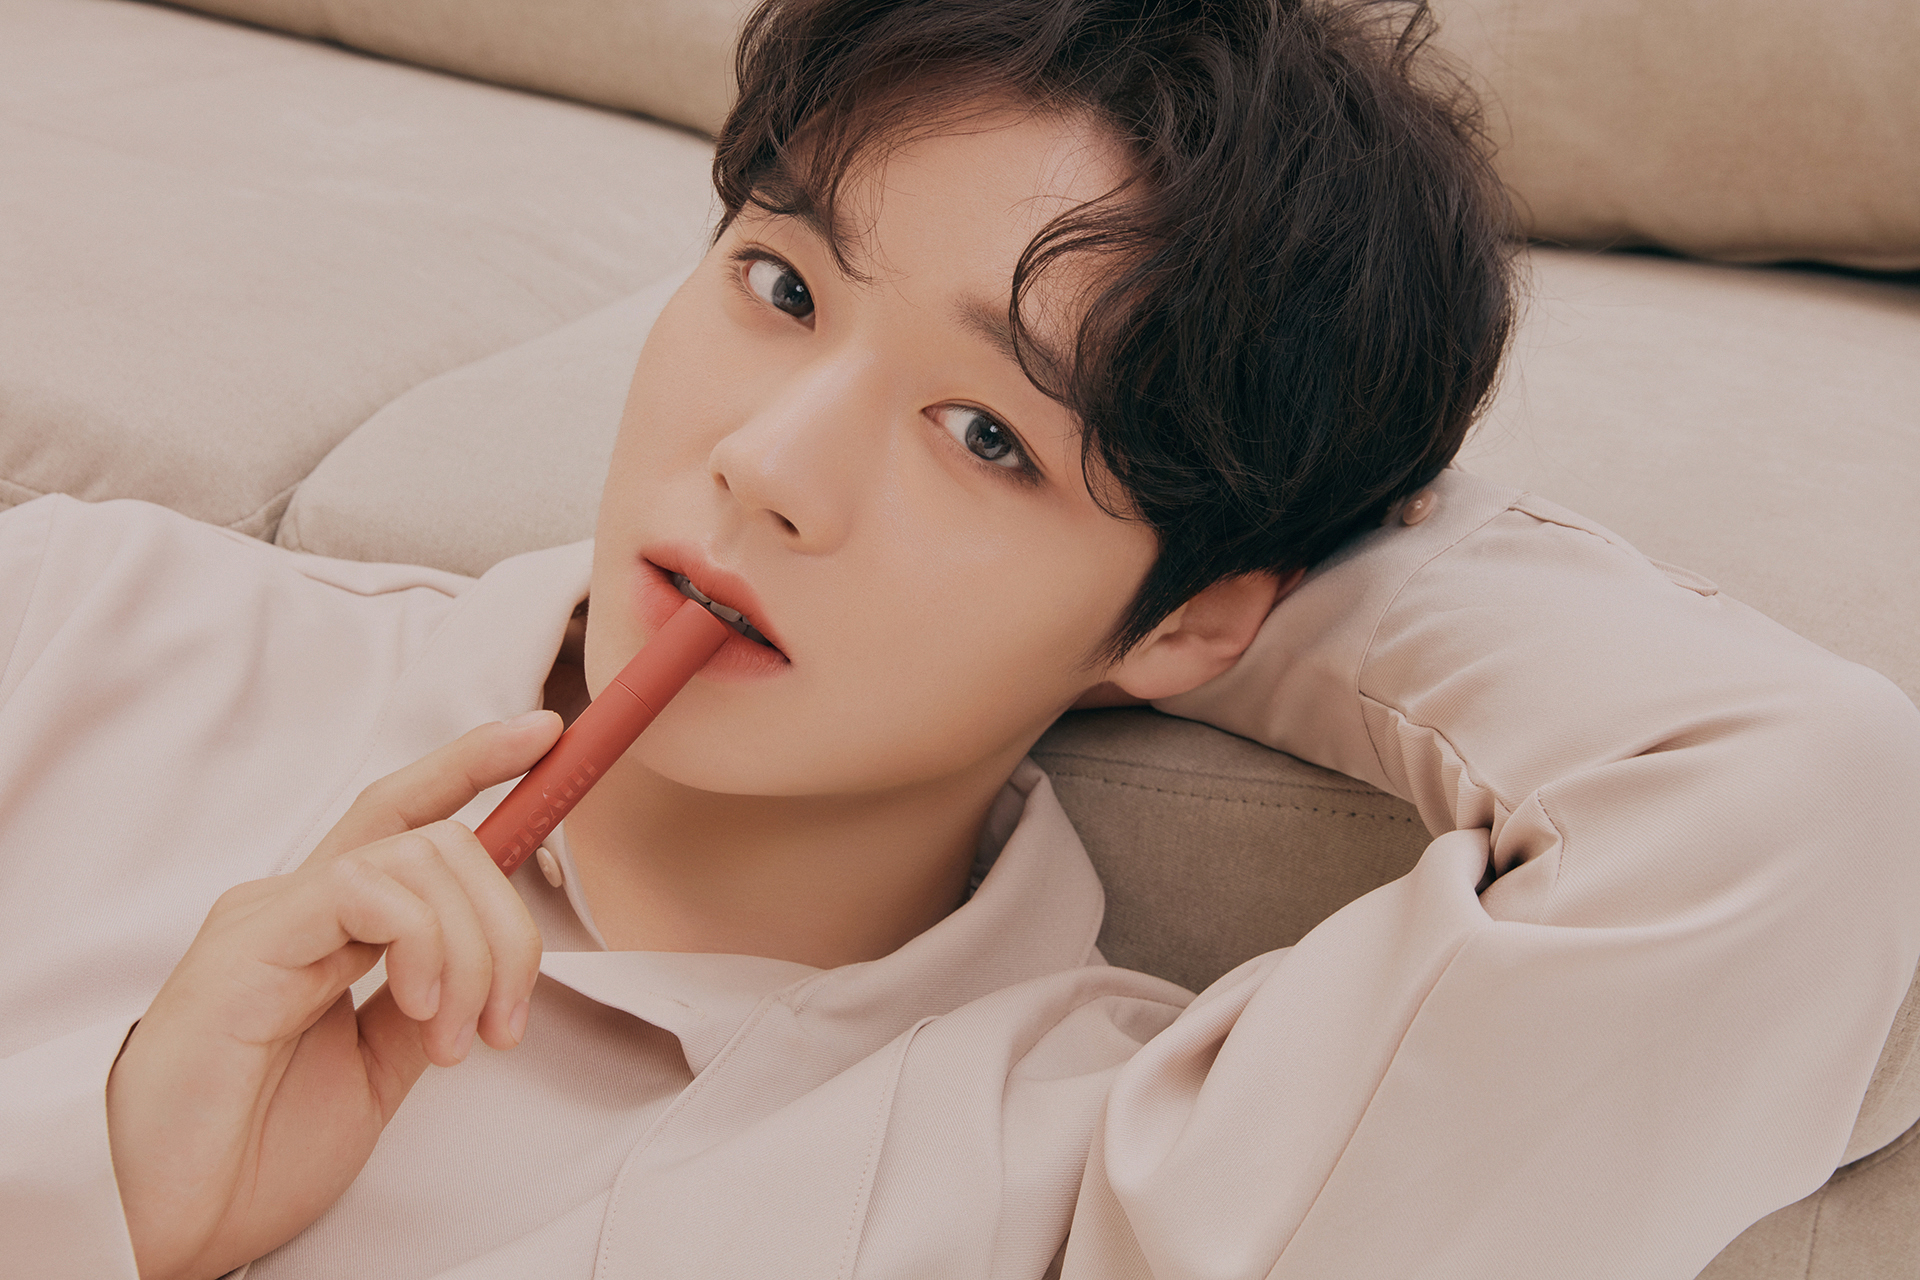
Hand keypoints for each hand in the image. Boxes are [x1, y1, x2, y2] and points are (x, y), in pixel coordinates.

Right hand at [105, 711, 563, 1279]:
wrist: (171, 1221)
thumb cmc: (256, 1152)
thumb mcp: (378, 1068)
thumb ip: (428, 1002)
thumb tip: (490, 962)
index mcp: (329, 927)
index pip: (407, 815)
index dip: (474, 765)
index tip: (546, 737)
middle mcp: (297, 903)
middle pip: (440, 839)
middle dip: (508, 922)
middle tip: (506, 1021)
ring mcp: (268, 917)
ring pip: (417, 858)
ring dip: (472, 952)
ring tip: (457, 1041)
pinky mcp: (248, 945)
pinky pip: (361, 890)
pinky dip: (420, 943)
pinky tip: (419, 1010)